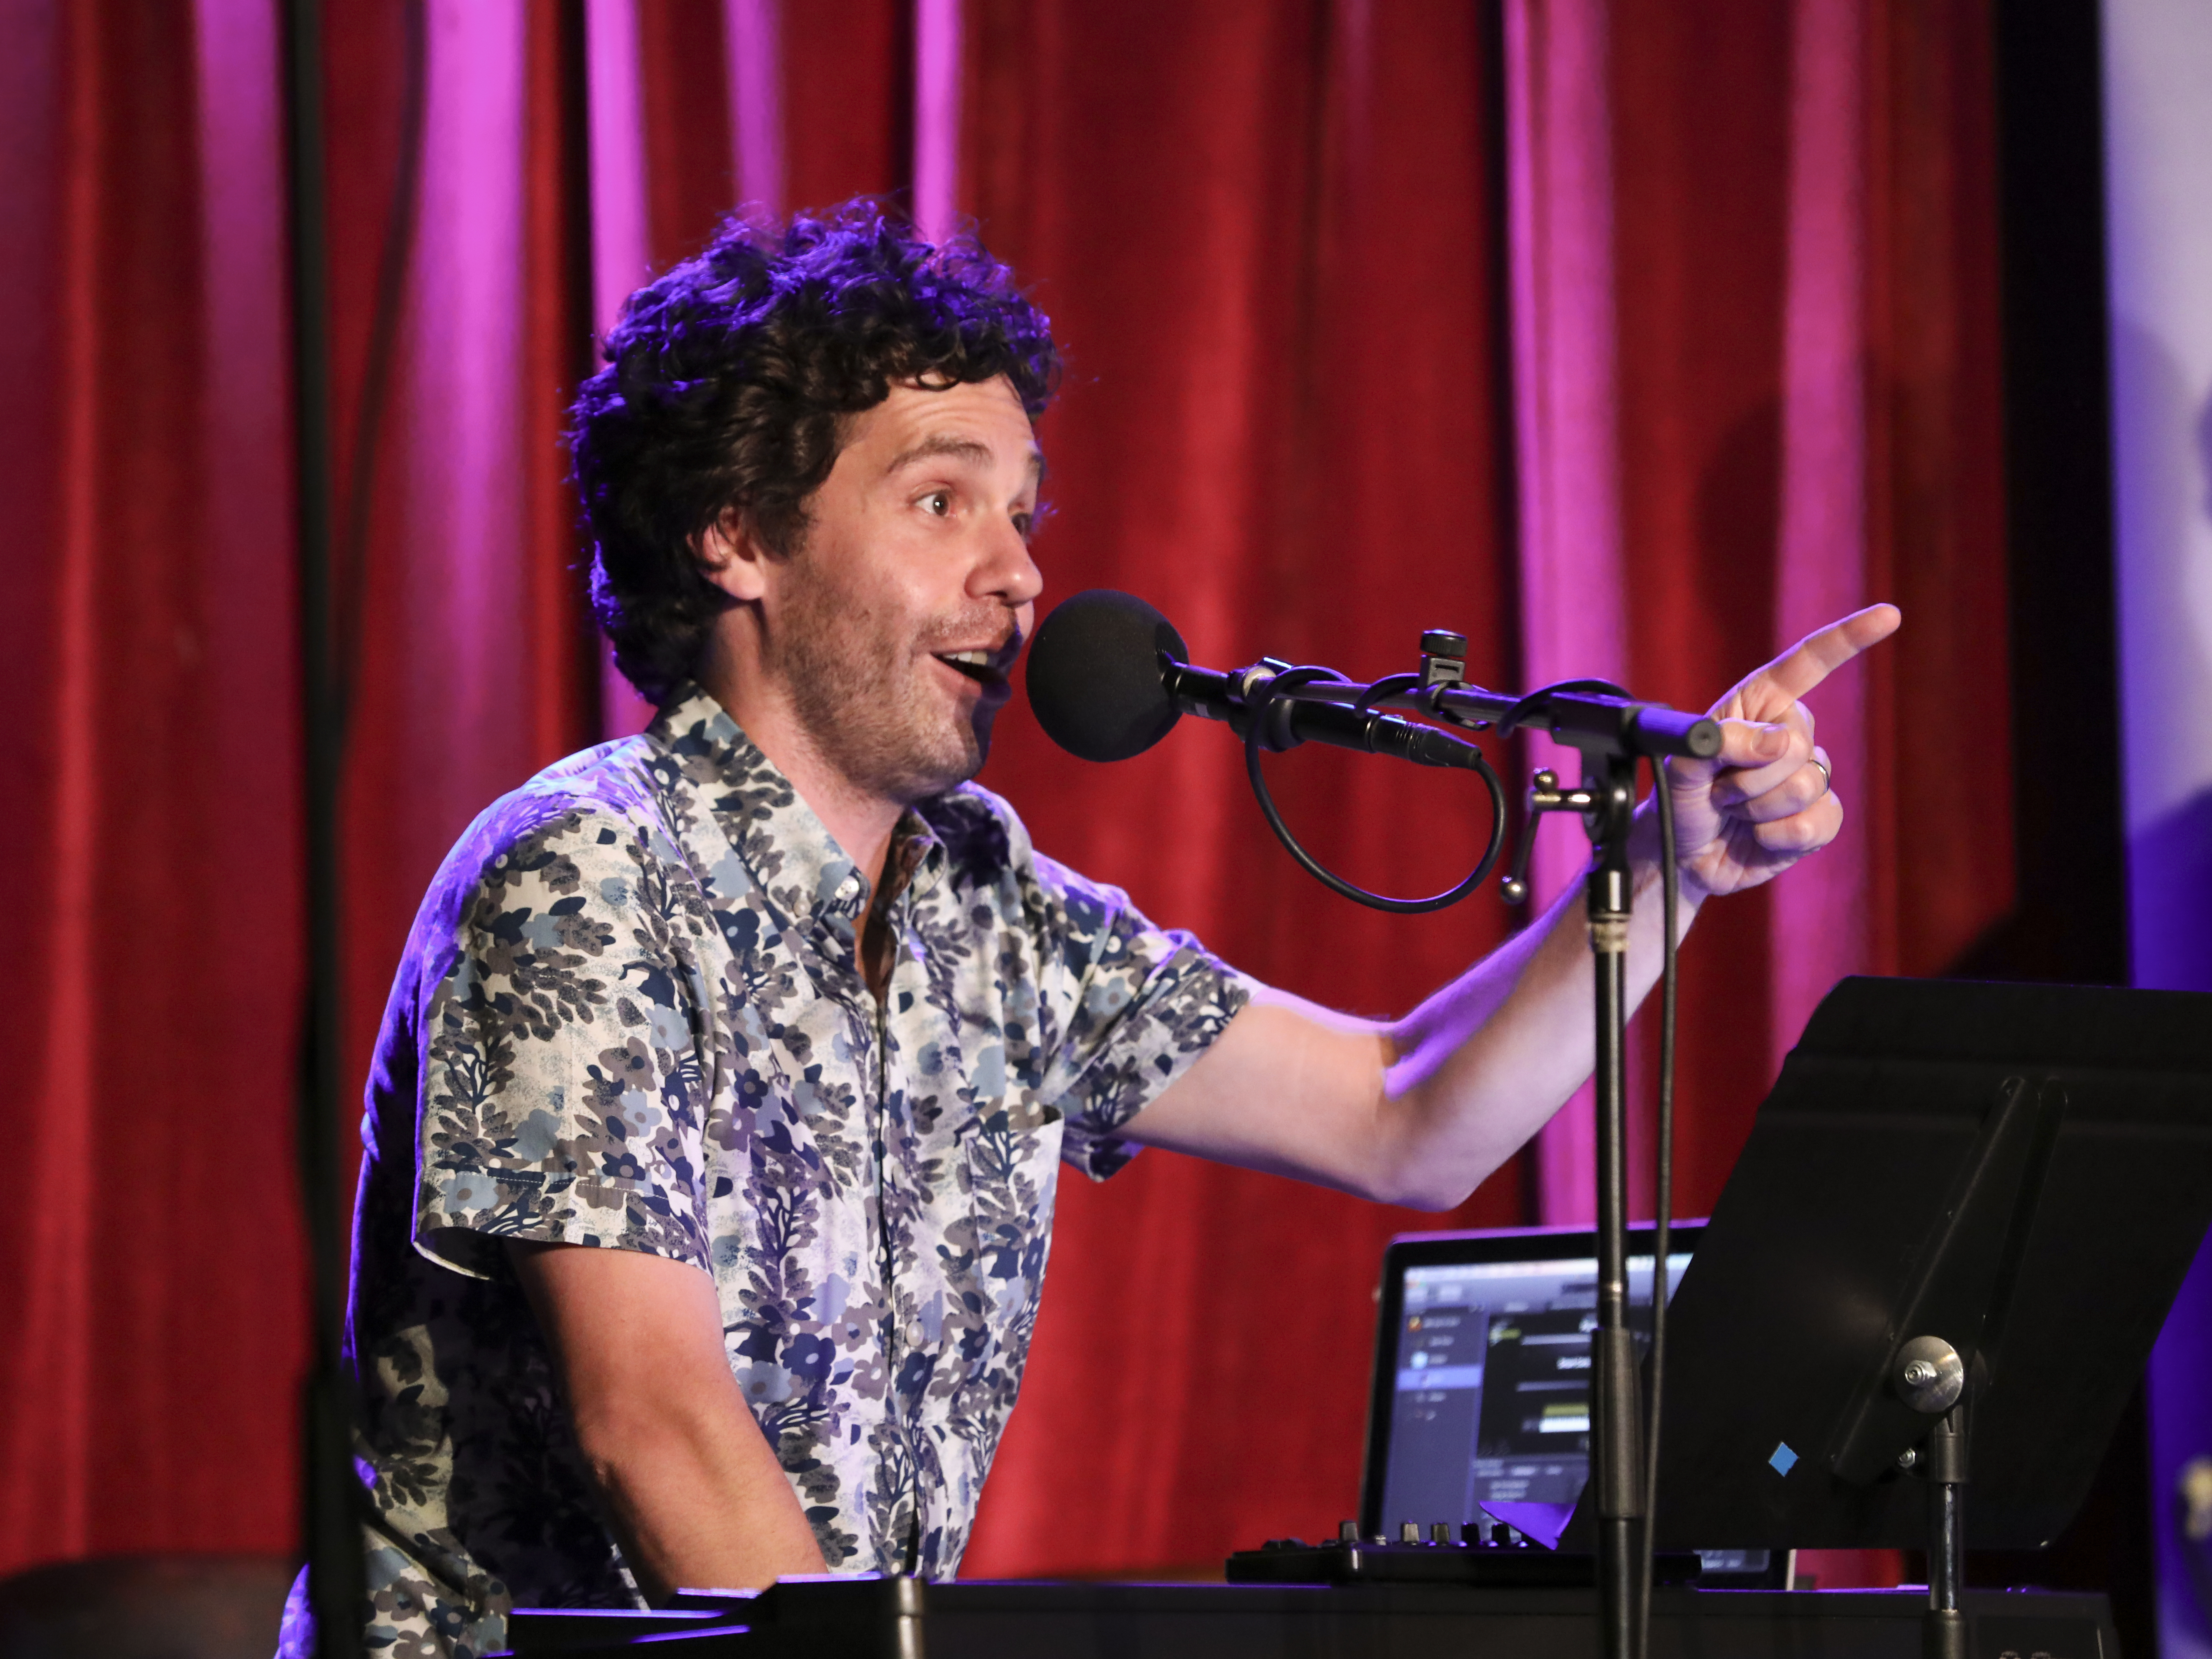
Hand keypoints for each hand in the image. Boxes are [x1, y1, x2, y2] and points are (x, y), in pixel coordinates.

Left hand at [1661, 605, 1901, 898]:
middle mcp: (1790, 734)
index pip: (1807, 664)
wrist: (1681, 855)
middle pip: (1796, 743)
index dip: (1848, 638)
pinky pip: (1816, 823)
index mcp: (1759, 704)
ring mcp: (1808, 776)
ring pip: (1804, 785)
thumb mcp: (1683, 763)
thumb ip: (1723, 743)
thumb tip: (1782, 742)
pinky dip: (1777, 836)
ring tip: (1732, 811)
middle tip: (1717, 789)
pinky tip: (1757, 837)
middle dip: (1747, 775)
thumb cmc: (1680, 798)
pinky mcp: (1818, 818)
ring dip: (1756, 807)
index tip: (1890, 614)